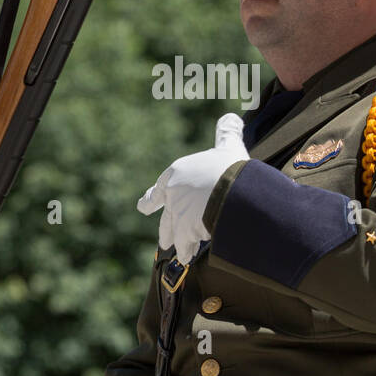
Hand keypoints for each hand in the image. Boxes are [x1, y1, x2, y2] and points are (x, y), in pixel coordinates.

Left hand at [137, 113, 248, 261]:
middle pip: (166, 216)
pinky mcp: (186, 232)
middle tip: (163, 242)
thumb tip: (231, 117)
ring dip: (178, 243)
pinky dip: (189, 251)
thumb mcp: (228, 146)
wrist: (230, 189)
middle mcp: (173, 196)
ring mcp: (178, 216)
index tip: (143, 207)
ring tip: (181, 253)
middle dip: (165, 229)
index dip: (151, 198)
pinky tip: (189, 258)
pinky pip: (187, 245)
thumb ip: (227, 133)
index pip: (159, 188)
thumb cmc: (229, 166)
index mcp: (176, 174)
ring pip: (175, 233)